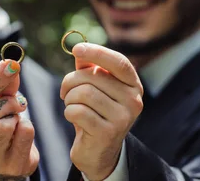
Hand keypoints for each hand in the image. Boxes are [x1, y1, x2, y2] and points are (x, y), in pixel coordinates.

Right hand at [0, 60, 38, 177]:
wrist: (10, 164)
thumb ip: (1, 88)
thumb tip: (8, 64)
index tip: (10, 65)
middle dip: (6, 103)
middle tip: (17, 104)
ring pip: (5, 125)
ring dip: (16, 118)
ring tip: (14, 123)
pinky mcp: (12, 165)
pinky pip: (24, 133)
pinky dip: (27, 128)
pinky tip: (21, 136)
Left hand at [60, 43, 143, 179]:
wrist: (98, 152)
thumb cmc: (95, 114)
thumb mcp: (95, 88)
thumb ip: (89, 68)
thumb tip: (79, 47)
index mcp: (133, 85)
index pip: (119, 62)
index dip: (97, 52)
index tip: (76, 49)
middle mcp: (134, 100)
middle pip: (93, 77)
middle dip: (71, 81)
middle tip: (66, 91)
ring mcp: (123, 118)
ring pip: (84, 93)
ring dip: (69, 98)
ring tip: (71, 105)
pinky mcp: (108, 133)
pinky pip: (78, 111)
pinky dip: (69, 112)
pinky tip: (73, 118)